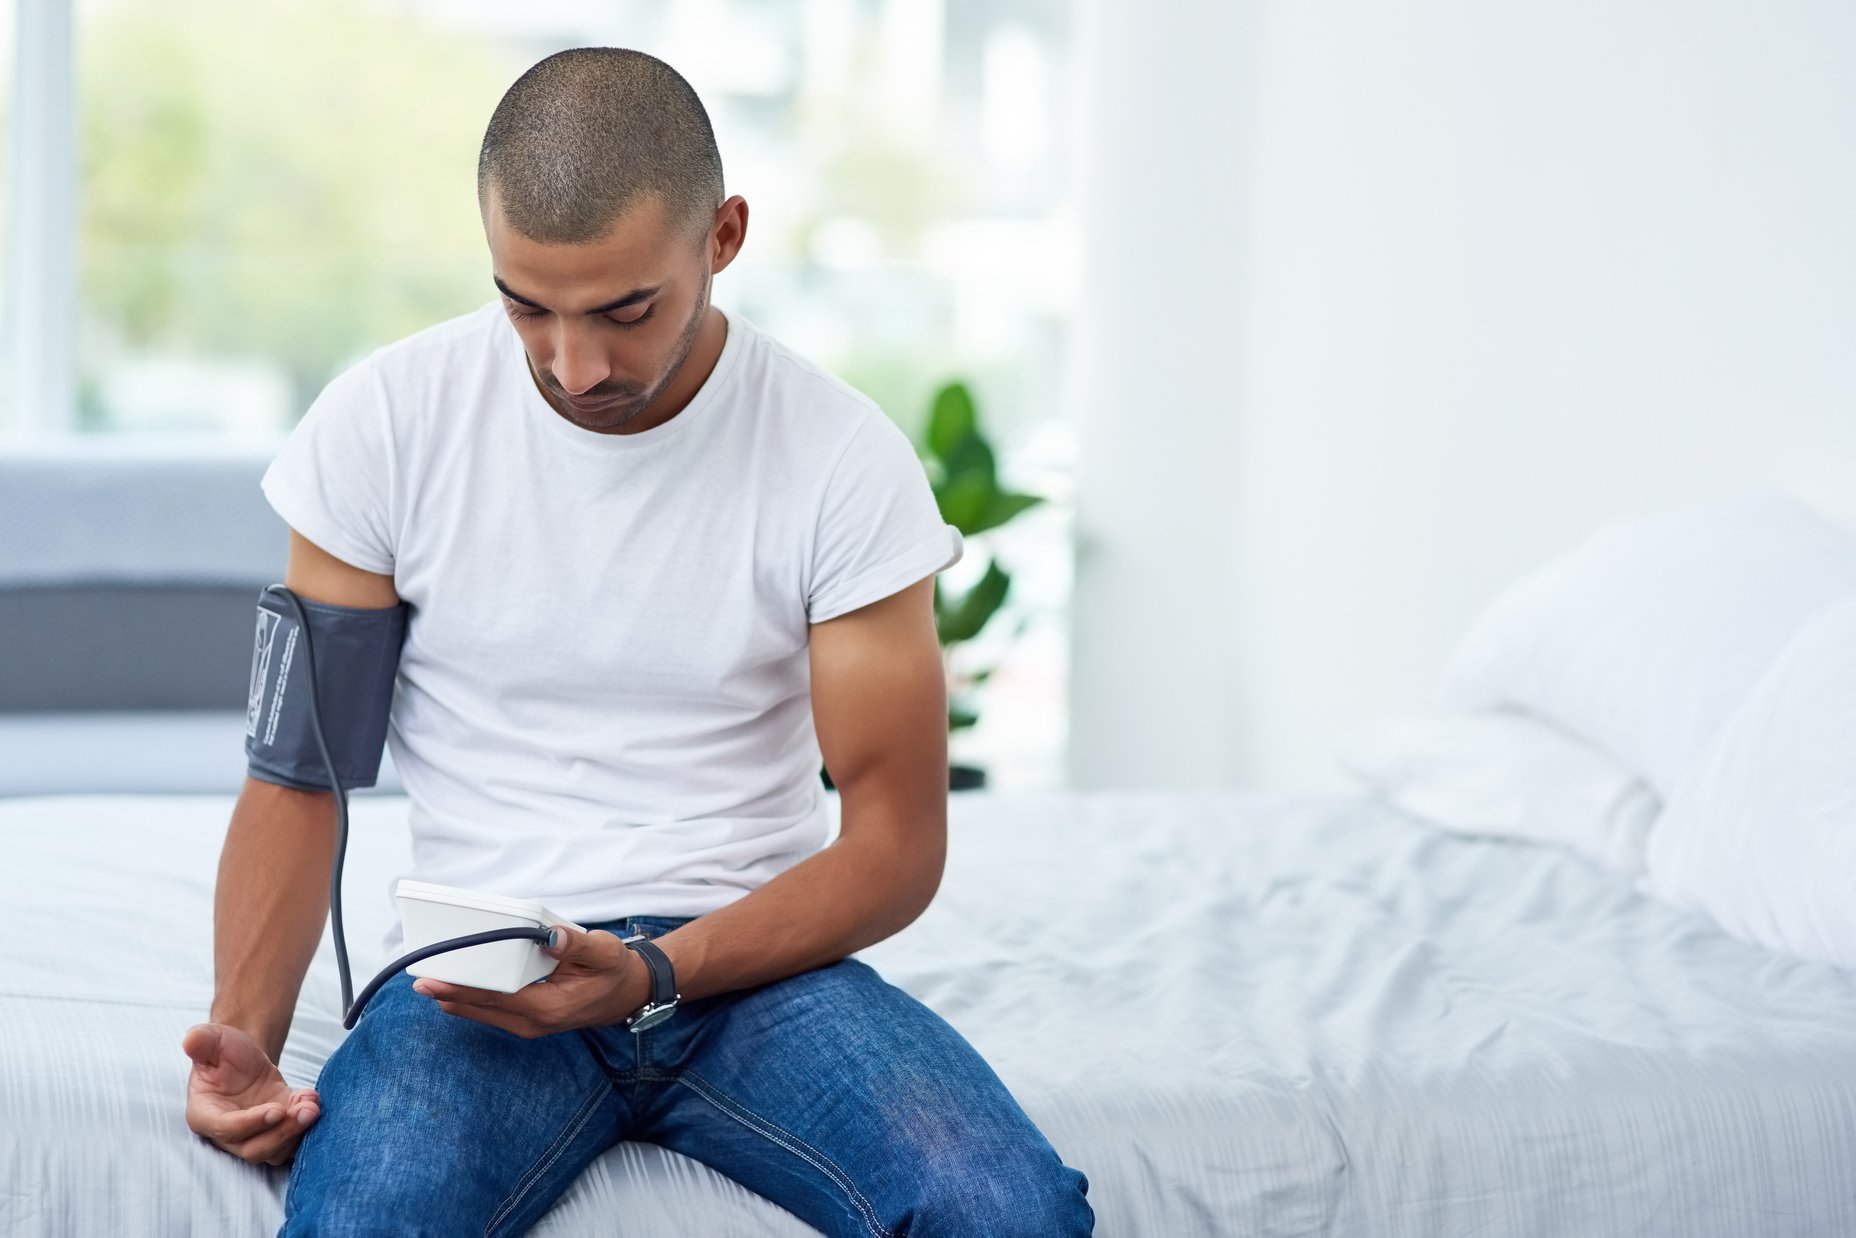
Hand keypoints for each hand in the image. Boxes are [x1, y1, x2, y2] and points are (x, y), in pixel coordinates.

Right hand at [183, 1023, 319, 1166]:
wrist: (244, 1058)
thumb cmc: (223, 1051)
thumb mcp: (212, 1040)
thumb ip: (201, 1040)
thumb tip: (191, 1040)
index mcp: (204, 1114)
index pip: (225, 1129)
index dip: (251, 1123)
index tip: (277, 1110)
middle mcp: (226, 1133)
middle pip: (254, 1149)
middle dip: (282, 1133)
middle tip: (306, 1111)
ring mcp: (253, 1135)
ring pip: (274, 1151)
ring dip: (297, 1132)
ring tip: (312, 1105)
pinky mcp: (276, 1130)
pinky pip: (291, 1141)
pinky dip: (306, 1128)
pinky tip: (312, 1100)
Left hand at [411, 925, 650, 1037]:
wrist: (626, 993)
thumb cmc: (614, 970)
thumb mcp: (605, 951)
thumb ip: (577, 944)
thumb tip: (549, 935)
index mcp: (550, 1006)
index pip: (497, 997)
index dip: (463, 989)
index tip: (435, 982)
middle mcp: (535, 1022)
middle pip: (482, 1009)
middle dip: (450, 994)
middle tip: (420, 979)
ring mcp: (529, 1025)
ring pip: (483, 1014)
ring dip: (457, 998)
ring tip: (430, 982)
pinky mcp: (526, 1020)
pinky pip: (491, 1012)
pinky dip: (471, 1000)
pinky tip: (454, 989)